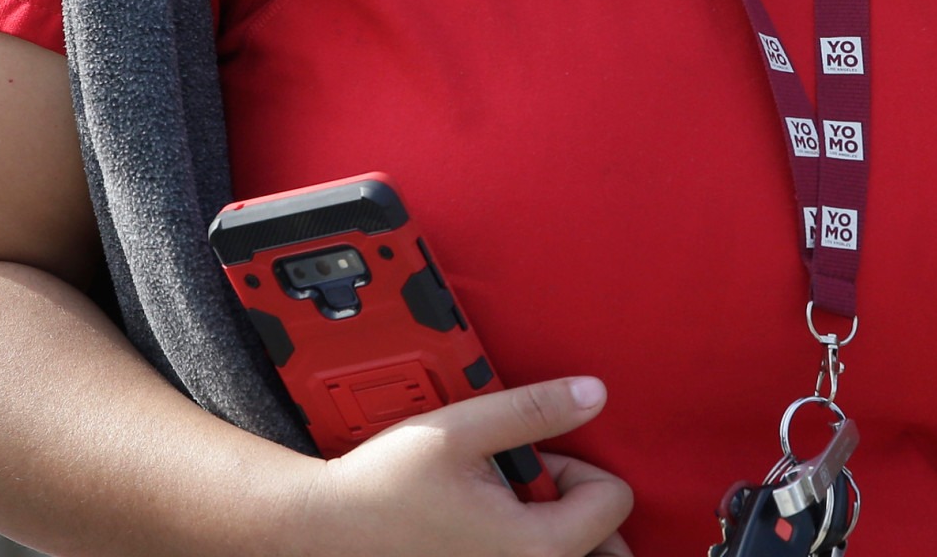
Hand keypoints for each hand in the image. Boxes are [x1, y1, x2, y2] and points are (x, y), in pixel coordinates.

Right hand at [290, 376, 635, 555]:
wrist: (323, 529)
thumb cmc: (383, 487)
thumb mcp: (462, 430)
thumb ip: (534, 410)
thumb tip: (593, 394)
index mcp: (535, 546)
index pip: (613, 502)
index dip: (576, 469)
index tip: (531, 464)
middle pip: (603, 544)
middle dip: (577, 511)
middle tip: (528, 494)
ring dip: (557, 533)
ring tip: (508, 513)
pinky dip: (525, 547)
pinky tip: (484, 533)